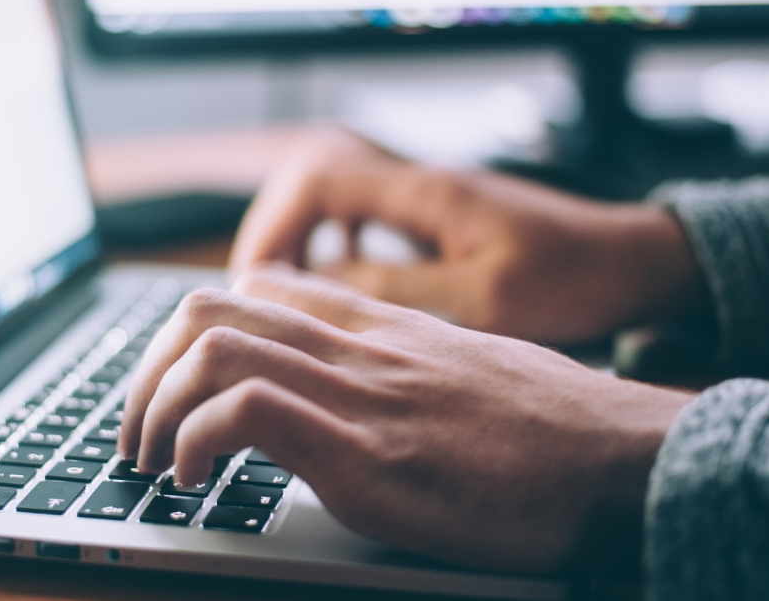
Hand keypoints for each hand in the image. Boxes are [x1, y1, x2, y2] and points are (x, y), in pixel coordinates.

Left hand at [120, 266, 692, 572]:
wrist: (630, 460)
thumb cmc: (559, 430)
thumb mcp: (470, 373)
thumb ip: (404, 368)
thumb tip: (358, 394)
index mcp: (383, 327)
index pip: (258, 287)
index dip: (193, 333)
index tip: (177, 388)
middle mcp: (361, 346)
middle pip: (210, 307)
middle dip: (147, 371)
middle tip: (138, 431)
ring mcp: (362, 395)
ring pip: (212, 347)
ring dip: (153, 406)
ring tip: (152, 461)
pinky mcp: (368, 456)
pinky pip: (246, 411)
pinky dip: (195, 441)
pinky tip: (196, 481)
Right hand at [230, 128, 706, 343]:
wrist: (635, 262)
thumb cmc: (573, 279)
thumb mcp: (482, 299)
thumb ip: (396, 290)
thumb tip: (315, 288)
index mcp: (425, 193)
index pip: (316, 181)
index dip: (273, 228)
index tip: (254, 282)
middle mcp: (420, 185)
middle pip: (314, 185)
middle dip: (276, 236)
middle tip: (257, 296)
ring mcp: (431, 201)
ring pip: (338, 204)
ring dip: (304, 243)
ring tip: (286, 298)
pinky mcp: (443, 222)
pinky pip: (368, 223)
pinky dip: (340, 251)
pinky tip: (342, 291)